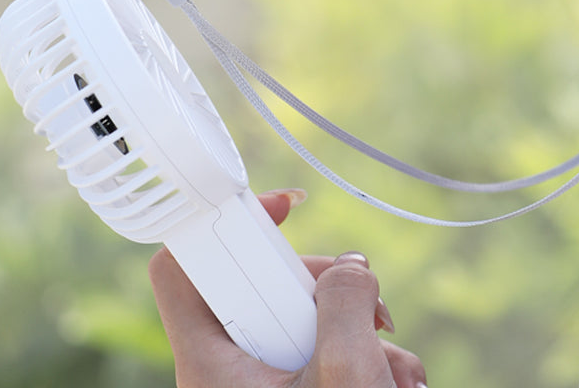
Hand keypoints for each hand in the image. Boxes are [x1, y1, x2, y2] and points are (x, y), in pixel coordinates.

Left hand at [148, 191, 427, 387]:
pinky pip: (322, 354)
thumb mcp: (345, 374)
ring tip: (396, 369)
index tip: (284, 208)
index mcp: (208, 366)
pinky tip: (397, 382)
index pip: (181, 269)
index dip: (223, 223)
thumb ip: (344, 301)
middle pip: (259, 286)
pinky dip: (363, 358)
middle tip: (370, 299)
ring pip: (301, 320)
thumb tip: (351, 269)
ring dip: (360, 330)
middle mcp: (226, 374)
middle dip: (327, 286)